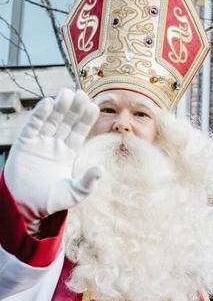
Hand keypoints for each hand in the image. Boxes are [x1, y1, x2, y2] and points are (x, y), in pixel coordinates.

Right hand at [4, 88, 101, 230]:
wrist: (26, 207)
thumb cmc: (50, 202)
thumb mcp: (74, 193)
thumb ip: (88, 182)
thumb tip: (101, 169)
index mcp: (68, 154)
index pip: (79, 133)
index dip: (85, 120)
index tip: (94, 106)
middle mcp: (54, 145)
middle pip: (66, 122)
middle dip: (74, 108)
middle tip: (82, 93)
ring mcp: (39, 143)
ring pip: (51, 120)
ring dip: (58, 107)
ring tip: (67, 93)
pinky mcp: (24, 143)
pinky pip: (33, 126)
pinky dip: (40, 114)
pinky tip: (48, 103)